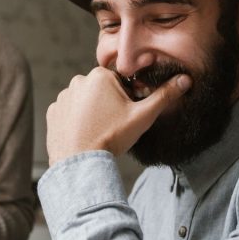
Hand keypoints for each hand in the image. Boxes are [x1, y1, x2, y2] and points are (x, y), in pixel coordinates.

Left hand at [46, 66, 190, 164]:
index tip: (126, 116)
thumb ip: (164, 96)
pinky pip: (69, 112)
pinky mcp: (53, 112)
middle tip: (114, 126)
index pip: (120, 83)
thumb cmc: (112, 138)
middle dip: (109, 105)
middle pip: (102, 90)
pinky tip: (85, 134)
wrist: (81, 163)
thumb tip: (185, 80)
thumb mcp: (143, 116)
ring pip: (85, 101)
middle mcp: (77, 81)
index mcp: (100, 76)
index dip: (127, 100)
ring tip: (99, 132)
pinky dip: (77, 121)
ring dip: (92, 112)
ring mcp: (63, 97)